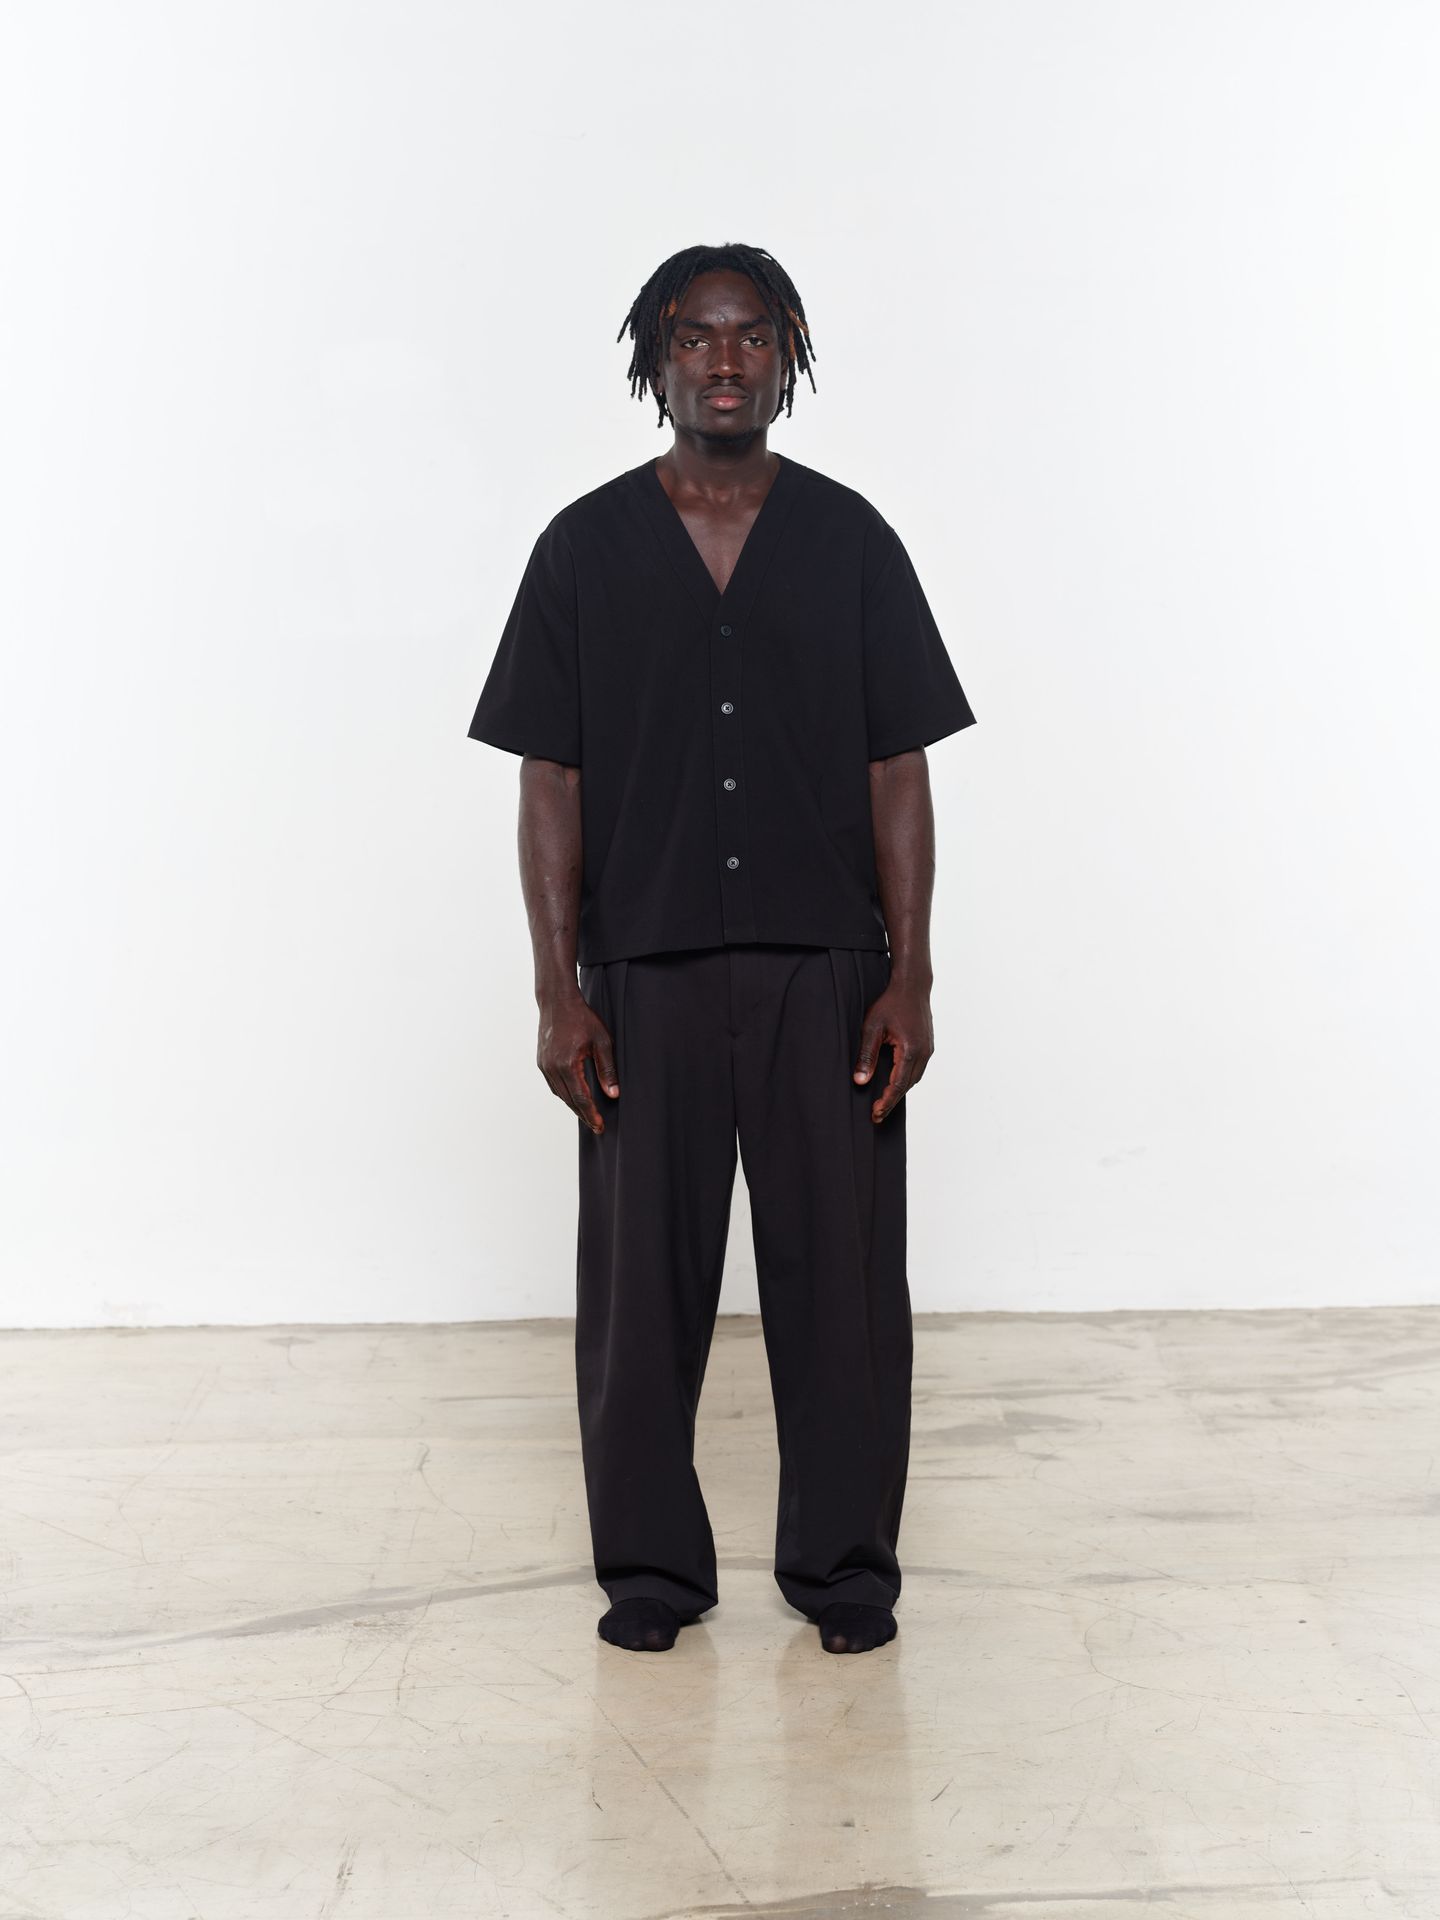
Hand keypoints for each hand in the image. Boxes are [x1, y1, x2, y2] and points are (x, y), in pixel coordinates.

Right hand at [538, 992, 619, 1134]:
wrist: (557, 1001)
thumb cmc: (582, 1018)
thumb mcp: (602, 1041)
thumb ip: (607, 1069)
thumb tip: (613, 1094)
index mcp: (567, 1064)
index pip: (580, 1097)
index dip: (591, 1114)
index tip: (600, 1126)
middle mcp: (552, 1067)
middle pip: (568, 1100)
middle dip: (583, 1114)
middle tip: (596, 1126)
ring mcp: (544, 1065)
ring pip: (559, 1094)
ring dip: (573, 1106)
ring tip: (587, 1115)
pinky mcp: (542, 1061)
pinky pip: (553, 1085)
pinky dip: (564, 1094)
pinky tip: (574, 1097)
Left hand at [852, 980, 932, 1123]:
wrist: (912, 985)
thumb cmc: (890, 1003)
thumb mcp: (872, 1028)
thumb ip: (866, 1056)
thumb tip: (860, 1081)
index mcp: (910, 1050)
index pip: (897, 1085)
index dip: (886, 1102)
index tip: (875, 1113)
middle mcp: (923, 1052)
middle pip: (907, 1085)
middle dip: (892, 1101)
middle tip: (876, 1114)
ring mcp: (928, 1049)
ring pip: (914, 1078)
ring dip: (900, 1091)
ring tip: (884, 1102)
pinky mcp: (928, 1045)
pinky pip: (918, 1068)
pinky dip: (906, 1079)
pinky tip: (895, 1082)